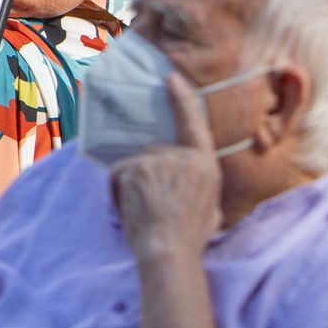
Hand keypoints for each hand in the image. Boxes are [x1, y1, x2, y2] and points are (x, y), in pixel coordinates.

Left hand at [110, 73, 222, 263]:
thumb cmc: (189, 236)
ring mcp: (158, 159)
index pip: (193, 123)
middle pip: (154, 152)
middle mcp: (183, 156)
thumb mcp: (209, 206)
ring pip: (134, 163)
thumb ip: (196, 182)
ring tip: (145, 210)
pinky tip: (131, 207)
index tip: (171, 77)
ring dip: (133, 184)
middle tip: (154, 205)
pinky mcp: (135, 166)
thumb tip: (185, 177)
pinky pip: (118, 173)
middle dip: (147, 176)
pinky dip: (119, 189)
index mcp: (206, 164)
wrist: (169, 250)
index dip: (182, 98)